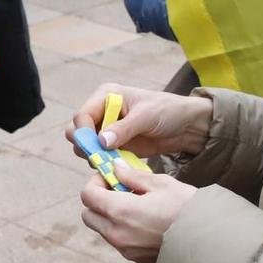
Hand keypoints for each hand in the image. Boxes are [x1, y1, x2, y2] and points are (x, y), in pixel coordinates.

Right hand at [67, 84, 212, 161]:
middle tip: (101, 156)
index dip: (83, 132)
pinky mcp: (114, 146)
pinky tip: (118, 166)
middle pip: (76, 132)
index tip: (95, 147)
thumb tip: (100, 141)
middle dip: (85, 146)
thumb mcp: (146, 116)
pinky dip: (104, 163)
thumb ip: (123, 128)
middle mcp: (102, 112)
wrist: (186, 127)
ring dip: (95, 156)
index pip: (82, 115)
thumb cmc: (167, 111)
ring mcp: (107, 130)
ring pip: (85, 147)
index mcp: (105, 96)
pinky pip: (99, 157)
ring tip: (114, 160)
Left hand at [80, 166, 197, 262]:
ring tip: (136, 206)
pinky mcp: (136, 258)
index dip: (95, 183)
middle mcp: (117, 233)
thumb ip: (133, 176)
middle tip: (119, 190)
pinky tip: (145, 222)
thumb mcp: (161, 184)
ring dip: (110, 216)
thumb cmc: (188, 208)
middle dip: (98, 201)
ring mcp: (126, 249)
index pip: (87, 196)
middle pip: (89, 215)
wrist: (210, 241)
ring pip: (102, 230)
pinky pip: (118, 242)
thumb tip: (116, 168)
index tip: (111, 177)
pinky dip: (122, 230)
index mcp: (120, 211)